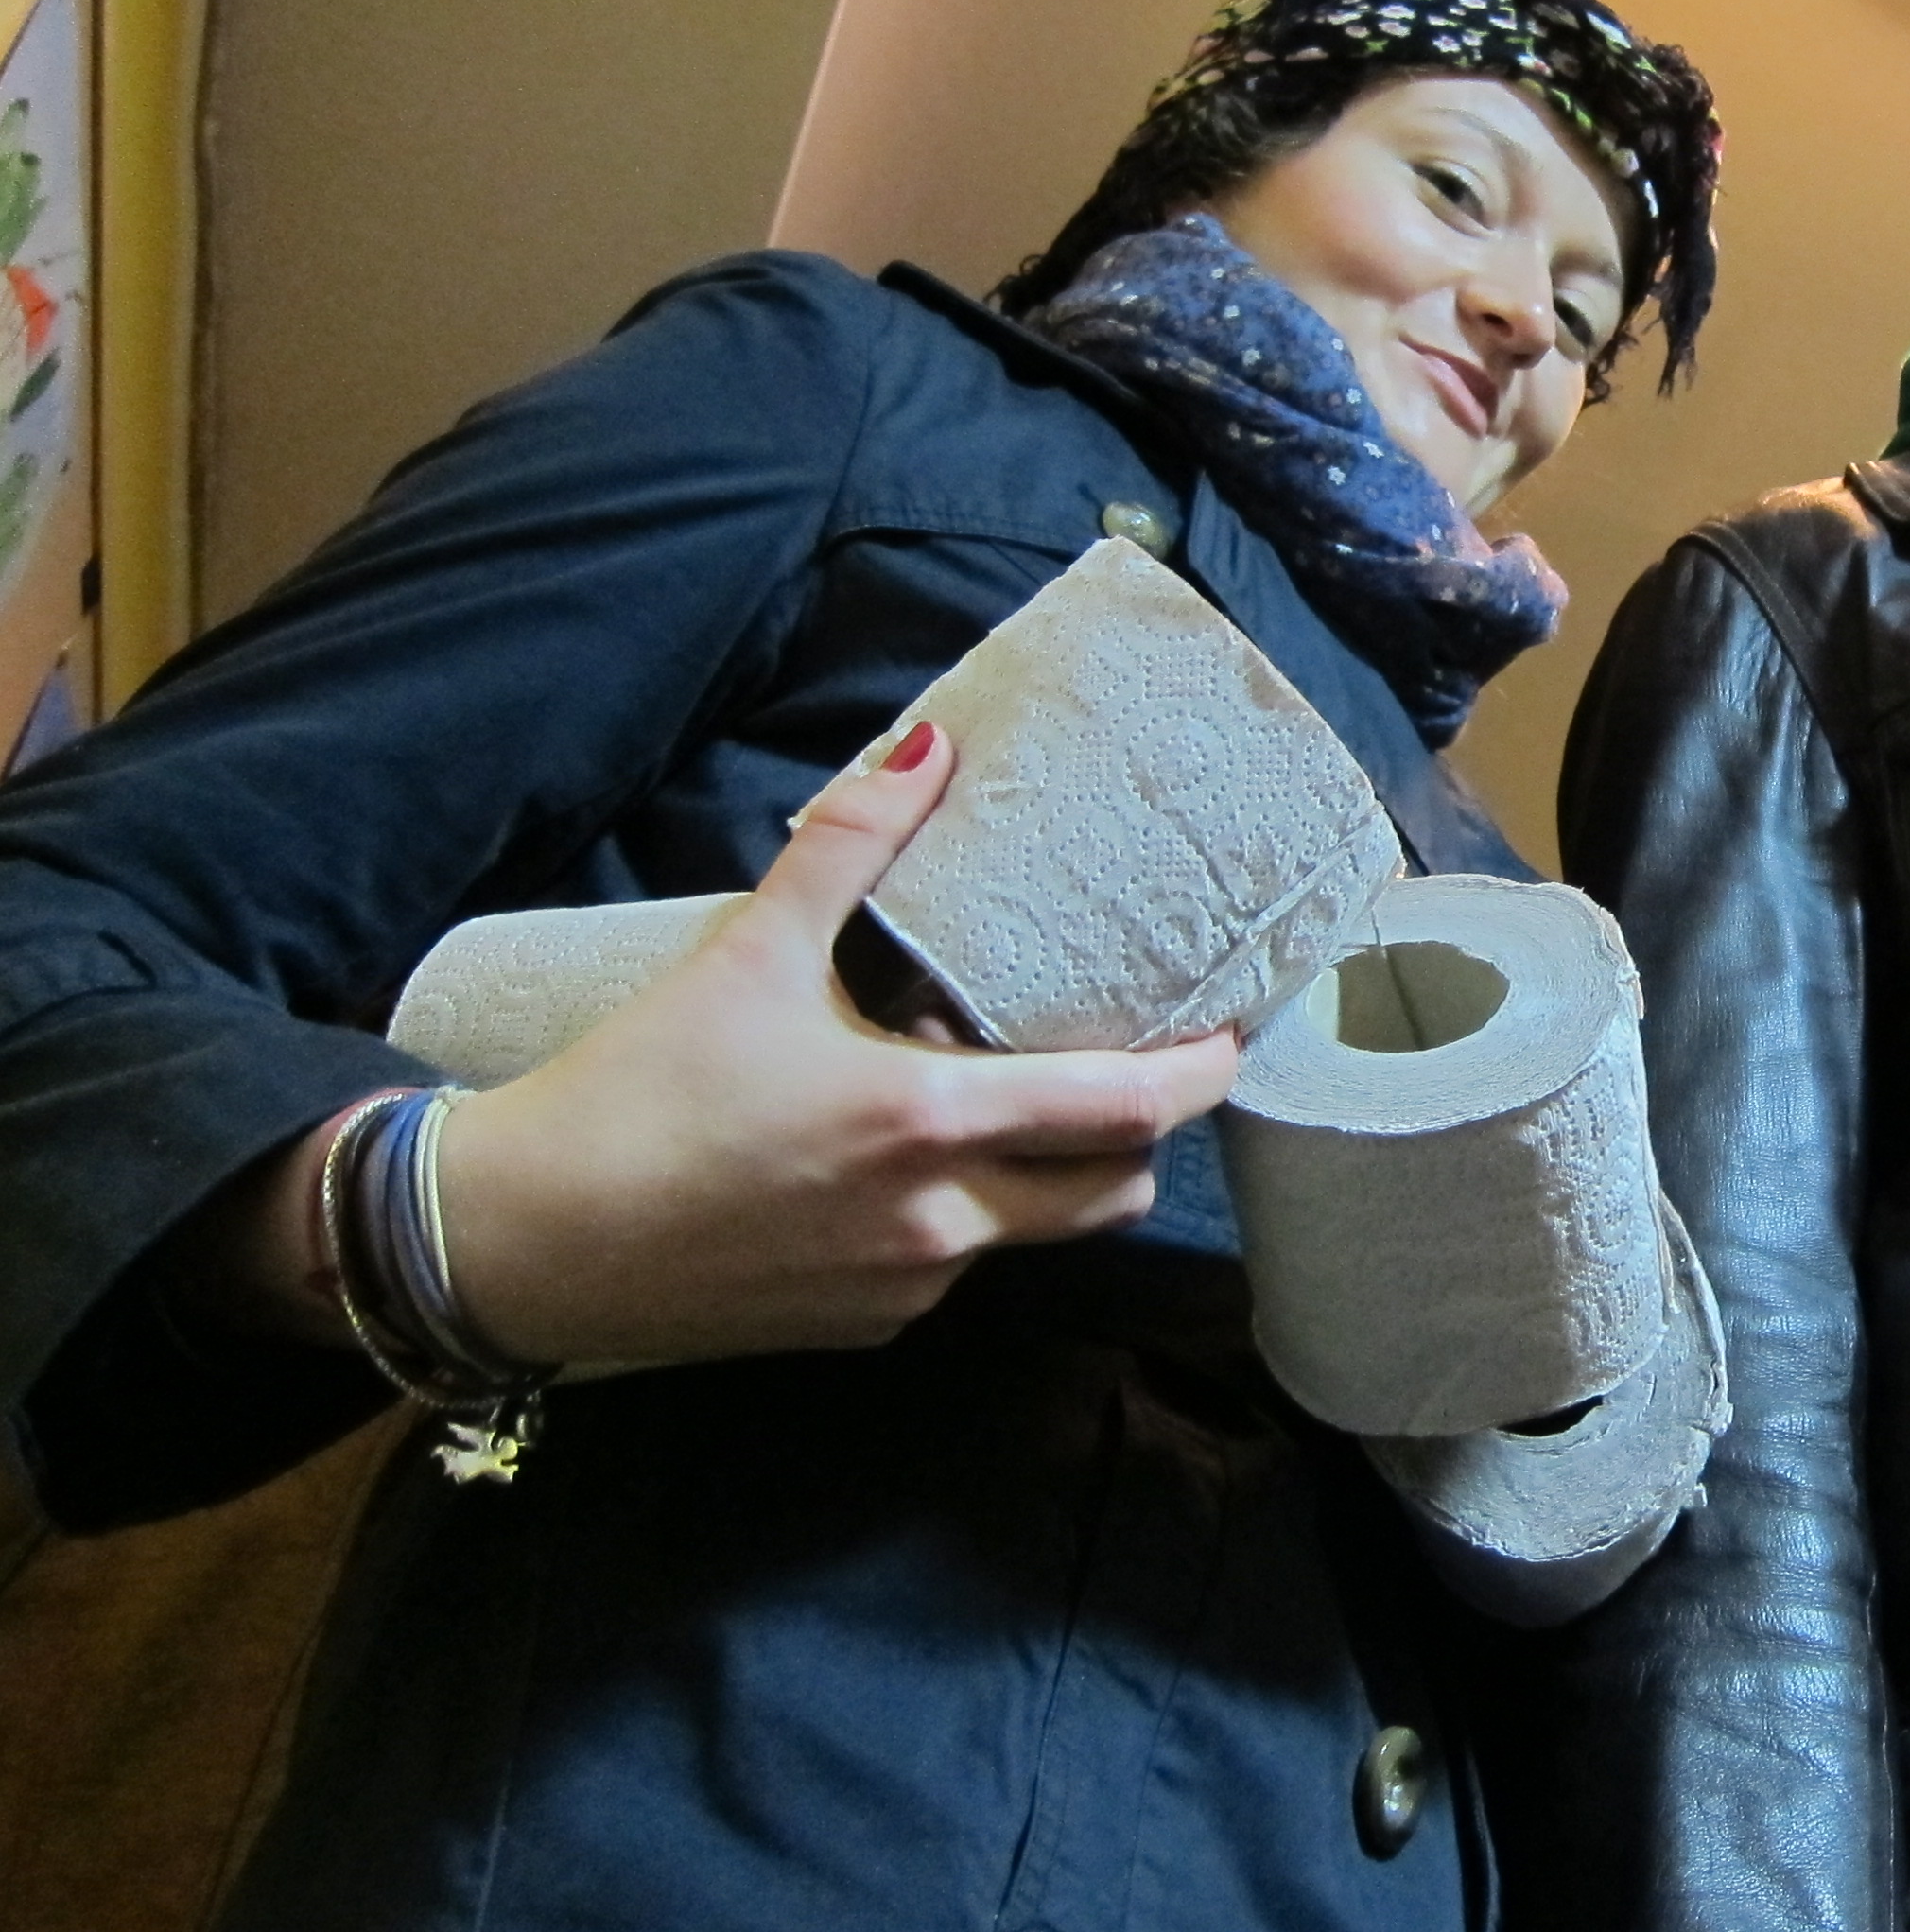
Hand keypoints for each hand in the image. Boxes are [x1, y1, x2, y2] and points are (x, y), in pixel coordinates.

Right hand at [217, 722, 1236, 1365]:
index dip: (1199, 1075)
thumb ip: (850, 843)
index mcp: (929, 1125)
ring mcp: (904, 1287)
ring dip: (1051, 1176)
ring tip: (1014, 1102)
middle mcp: (939, 1222)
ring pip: (1034, 1234)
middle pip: (1110, 1191)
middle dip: (1140, 1136)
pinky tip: (903, 1163)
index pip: (1125, 1111)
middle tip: (1137, 1069)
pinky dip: (963, 1216)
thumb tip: (932, 744)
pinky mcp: (861, 1328)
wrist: (518, 1242)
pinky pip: (954, 1270)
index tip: (1229, 1034)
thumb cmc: (634, 1093)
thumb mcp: (746, 950)